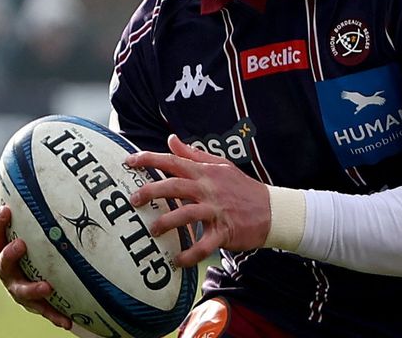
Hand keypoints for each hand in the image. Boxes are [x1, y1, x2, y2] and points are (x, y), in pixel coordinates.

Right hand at [0, 205, 72, 329]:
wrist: (48, 280)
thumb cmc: (45, 242)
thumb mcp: (43, 223)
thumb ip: (49, 201)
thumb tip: (66, 166)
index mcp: (6, 247)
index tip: (7, 210)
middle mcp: (8, 269)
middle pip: (2, 262)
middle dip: (9, 254)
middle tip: (21, 245)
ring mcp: (19, 288)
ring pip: (21, 291)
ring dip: (31, 288)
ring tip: (46, 286)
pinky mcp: (36, 306)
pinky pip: (45, 312)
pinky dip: (55, 315)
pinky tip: (68, 321)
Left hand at [126, 134, 270, 266]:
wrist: (273, 210)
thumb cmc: (242, 188)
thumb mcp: (220, 165)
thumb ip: (193, 154)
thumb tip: (171, 139)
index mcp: (205, 172)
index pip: (173, 161)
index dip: (149, 159)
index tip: (128, 161)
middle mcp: (208, 189)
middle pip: (175, 186)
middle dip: (151, 191)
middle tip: (134, 199)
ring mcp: (216, 210)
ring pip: (187, 214)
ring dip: (167, 223)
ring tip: (153, 231)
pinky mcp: (224, 231)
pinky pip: (204, 245)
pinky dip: (190, 254)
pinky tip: (177, 260)